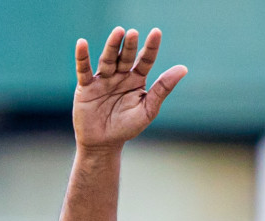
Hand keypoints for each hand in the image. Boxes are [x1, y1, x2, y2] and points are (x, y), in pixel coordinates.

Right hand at [72, 28, 186, 151]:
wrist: (103, 144)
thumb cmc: (127, 128)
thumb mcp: (148, 109)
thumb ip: (163, 88)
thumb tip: (183, 68)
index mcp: (136, 79)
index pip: (145, 60)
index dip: (150, 47)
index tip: (156, 32)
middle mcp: (120, 75)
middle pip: (126, 57)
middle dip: (129, 46)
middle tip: (133, 33)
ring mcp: (103, 79)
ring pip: (108, 59)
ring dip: (112, 46)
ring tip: (118, 32)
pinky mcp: (86, 86)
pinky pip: (84, 70)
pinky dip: (82, 57)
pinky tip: (82, 44)